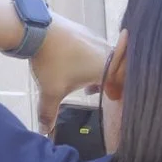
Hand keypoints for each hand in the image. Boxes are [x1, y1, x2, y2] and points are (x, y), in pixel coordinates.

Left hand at [30, 14, 110, 136]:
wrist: (37, 29)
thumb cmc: (51, 62)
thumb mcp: (50, 92)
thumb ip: (49, 114)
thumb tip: (44, 132)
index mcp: (105, 68)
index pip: (123, 81)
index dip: (119, 91)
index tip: (110, 98)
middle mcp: (106, 52)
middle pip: (116, 68)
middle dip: (108, 81)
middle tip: (94, 90)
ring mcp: (96, 39)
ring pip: (106, 57)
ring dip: (97, 69)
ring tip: (81, 79)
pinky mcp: (85, 31)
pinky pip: (94, 47)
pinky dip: (89, 57)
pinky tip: (72, 62)